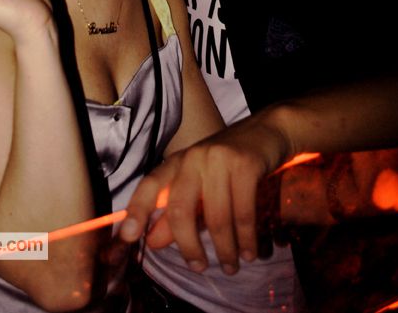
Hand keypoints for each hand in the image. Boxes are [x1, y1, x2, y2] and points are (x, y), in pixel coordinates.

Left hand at [120, 109, 290, 272]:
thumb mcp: (200, 184)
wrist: (269, 130)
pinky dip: (246, 238)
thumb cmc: (229, 162)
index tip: (128, 238)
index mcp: (178, 162)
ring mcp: (219, 158)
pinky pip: (243, 211)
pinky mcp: (245, 164)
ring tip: (231, 266)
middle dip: (189, 246)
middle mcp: (194, 157)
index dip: (137, 211)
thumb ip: (176, 213)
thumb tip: (153, 242)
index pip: (151, 185)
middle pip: (181, 209)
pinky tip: (250, 252)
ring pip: (215, 216)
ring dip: (225, 249)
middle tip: (199, 268)